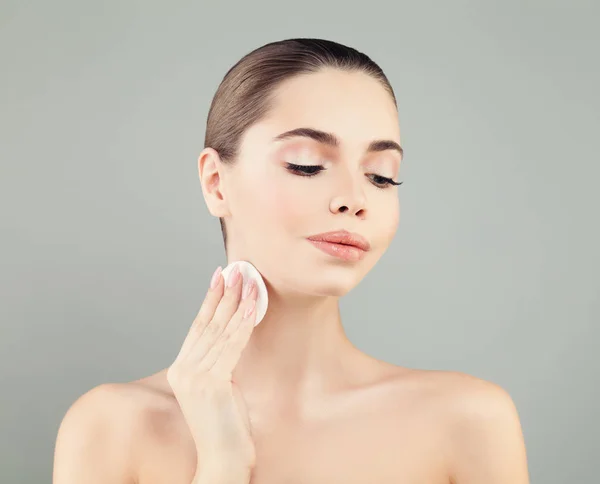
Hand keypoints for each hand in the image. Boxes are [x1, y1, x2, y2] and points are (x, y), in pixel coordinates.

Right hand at [167, 264, 257, 476]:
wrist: (223, 459)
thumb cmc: (225, 426)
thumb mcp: (220, 386)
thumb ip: (220, 362)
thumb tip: (233, 335)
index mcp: (181, 370)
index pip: (198, 327)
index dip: (210, 300)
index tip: (219, 277)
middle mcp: (183, 370)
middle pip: (207, 323)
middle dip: (224, 294)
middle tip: (235, 270)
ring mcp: (194, 376)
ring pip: (220, 330)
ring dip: (236, 303)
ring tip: (247, 280)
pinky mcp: (210, 382)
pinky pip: (231, 345)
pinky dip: (243, 324)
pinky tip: (251, 306)